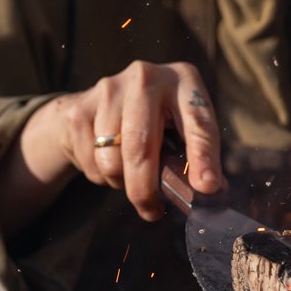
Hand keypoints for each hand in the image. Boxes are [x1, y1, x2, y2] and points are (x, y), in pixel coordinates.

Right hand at [50, 60, 224, 220]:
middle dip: (145, 189)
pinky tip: (107, 160)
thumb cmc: (152, 122)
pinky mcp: (80, 108)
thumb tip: (210, 191)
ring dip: (120, 181)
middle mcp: (145, 78)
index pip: (197, 122)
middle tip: (152, 212)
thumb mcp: (180, 129)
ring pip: (112, 160)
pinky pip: (90, 163)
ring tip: (128, 173)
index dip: (203, 157)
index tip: (206, 187)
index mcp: (182, 81)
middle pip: (141, 146)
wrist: (95, 104)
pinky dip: (100, 175)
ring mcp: (109, 90)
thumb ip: (195, 156)